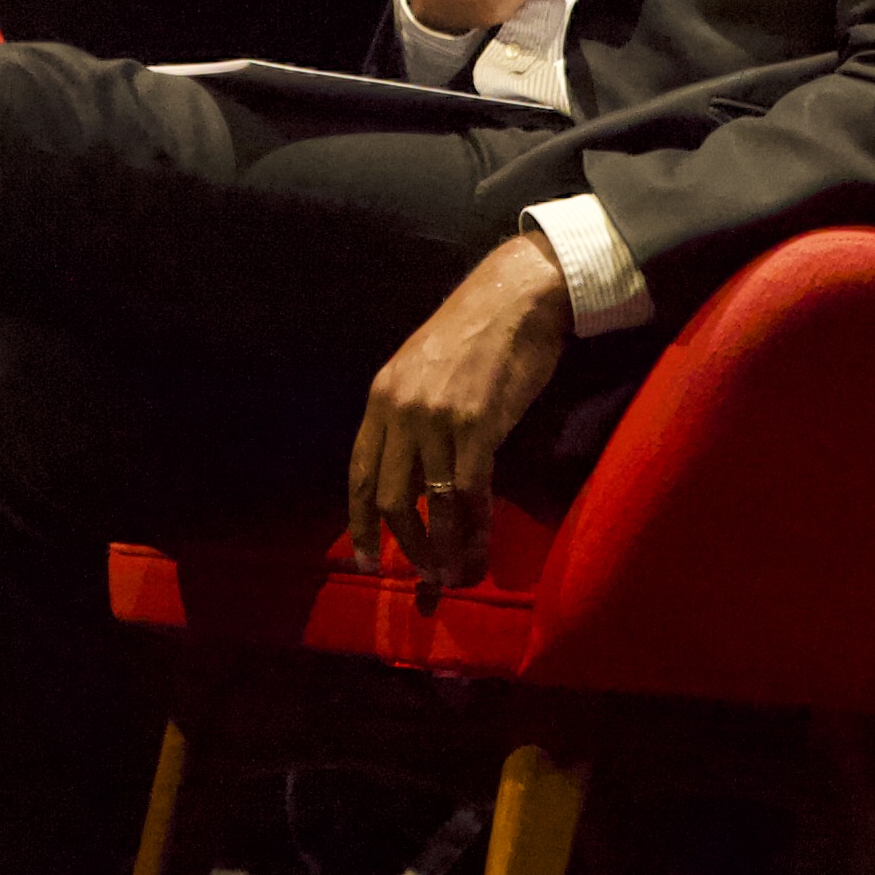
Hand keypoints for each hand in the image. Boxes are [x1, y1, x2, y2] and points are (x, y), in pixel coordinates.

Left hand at [345, 233, 576, 602]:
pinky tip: (477, 554)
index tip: (364, 560)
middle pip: (390, 497)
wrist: (515, 297)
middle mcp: (399, 409)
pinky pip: (470, 493)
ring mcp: (437, 417)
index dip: (359, 521)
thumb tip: (416, 471)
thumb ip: (412, 417)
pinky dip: (473, 533)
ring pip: (431, 503)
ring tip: (452, 578)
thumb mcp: (422, 372)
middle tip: (421, 577)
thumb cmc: (475, 334)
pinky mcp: (477, 425)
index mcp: (381, 397)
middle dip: (402, 546)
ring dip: (441, 550)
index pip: (360, 472)